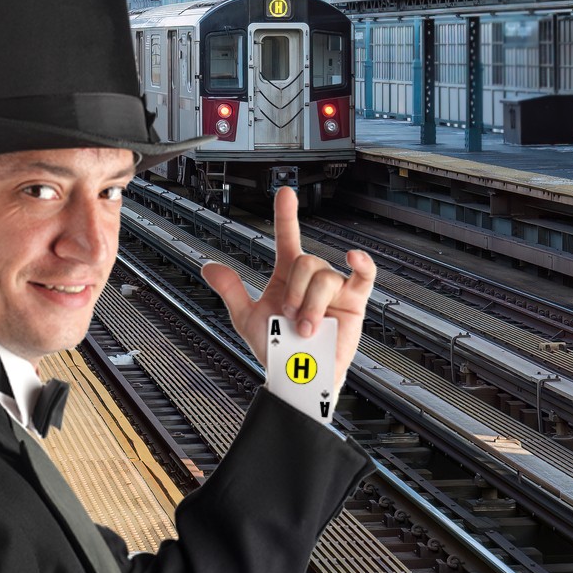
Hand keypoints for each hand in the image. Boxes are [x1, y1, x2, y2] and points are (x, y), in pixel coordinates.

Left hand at [200, 186, 375, 389]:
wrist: (295, 378)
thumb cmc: (277, 351)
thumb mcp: (247, 319)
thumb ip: (231, 290)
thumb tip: (209, 266)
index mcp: (287, 277)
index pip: (287, 238)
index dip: (286, 215)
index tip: (285, 194)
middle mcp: (312, 279)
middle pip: (306, 261)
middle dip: (294, 291)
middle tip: (290, 317)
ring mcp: (334, 290)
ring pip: (325, 276)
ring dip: (311, 304)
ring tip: (307, 328)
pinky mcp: (354, 303)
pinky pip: (364, 276)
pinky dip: (362, 264)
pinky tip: (353, 258)